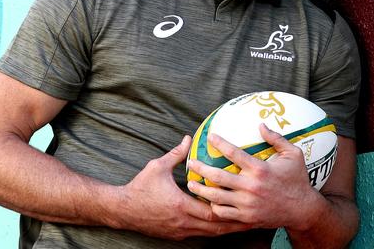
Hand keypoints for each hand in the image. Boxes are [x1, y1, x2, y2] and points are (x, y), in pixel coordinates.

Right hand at [117, 135, 250, 240]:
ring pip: (209, 233)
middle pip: (215, 227)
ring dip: (225, 228)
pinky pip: (199, 234)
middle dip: (235, 223)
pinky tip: (222, 224)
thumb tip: (188, 138)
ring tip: (243, 223)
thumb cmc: (140, 187)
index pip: (211, 211)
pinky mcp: (176, 234)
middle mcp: (182, 222)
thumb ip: (176, 154)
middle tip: (252, 218)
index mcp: (181, 205)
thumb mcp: (158, 167)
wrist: (121, 210)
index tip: (245, 204)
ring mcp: (179, 230)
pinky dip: (212, 230)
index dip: (230, 209)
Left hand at [187, 124, 324, 230]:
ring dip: (201, 190)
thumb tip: (261, 125)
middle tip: (192, 162)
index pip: (234, 153)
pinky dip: (213, 207)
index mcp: (260, 169)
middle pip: (218, 177)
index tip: (210, 136)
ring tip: (191, 183)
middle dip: (201, 168)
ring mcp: (247, 204)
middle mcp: (251, 187)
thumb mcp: (293, 154)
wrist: (302, 209)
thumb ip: (276, 138)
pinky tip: (207, 202)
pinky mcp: (247, 218)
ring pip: (217, 197)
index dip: (220, 143)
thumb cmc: (297, 179)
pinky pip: (224, 213)